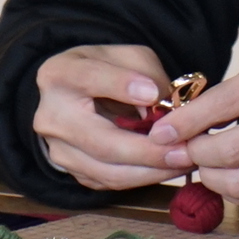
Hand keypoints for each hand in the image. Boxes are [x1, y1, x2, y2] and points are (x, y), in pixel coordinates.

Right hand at [35, 45, 182, 190]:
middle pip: (101, 141)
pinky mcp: (72, 171)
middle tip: (186, 150)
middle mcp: (52, 116)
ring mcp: (58, 149)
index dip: (121, 86)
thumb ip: (147, 73)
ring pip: (108, 171)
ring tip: (185, 162)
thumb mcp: (129, 56)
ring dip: (152, 171)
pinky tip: (170, 169)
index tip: (153, 94)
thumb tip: (162, 107)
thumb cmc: (110, 70)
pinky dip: (144, 178)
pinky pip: (111, 182)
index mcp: (61, 75)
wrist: (79, 94)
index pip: (89, 79)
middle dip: (148, 150)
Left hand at [153, 48, 238, 206]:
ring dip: (212, 177)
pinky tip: (232, 174)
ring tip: (206, 164)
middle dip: (193, 154)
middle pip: (225, 151)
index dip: (181, 124)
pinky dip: (236, 189)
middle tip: (180, 151)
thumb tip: (193, 116)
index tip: (159, 134)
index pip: (218, 106)